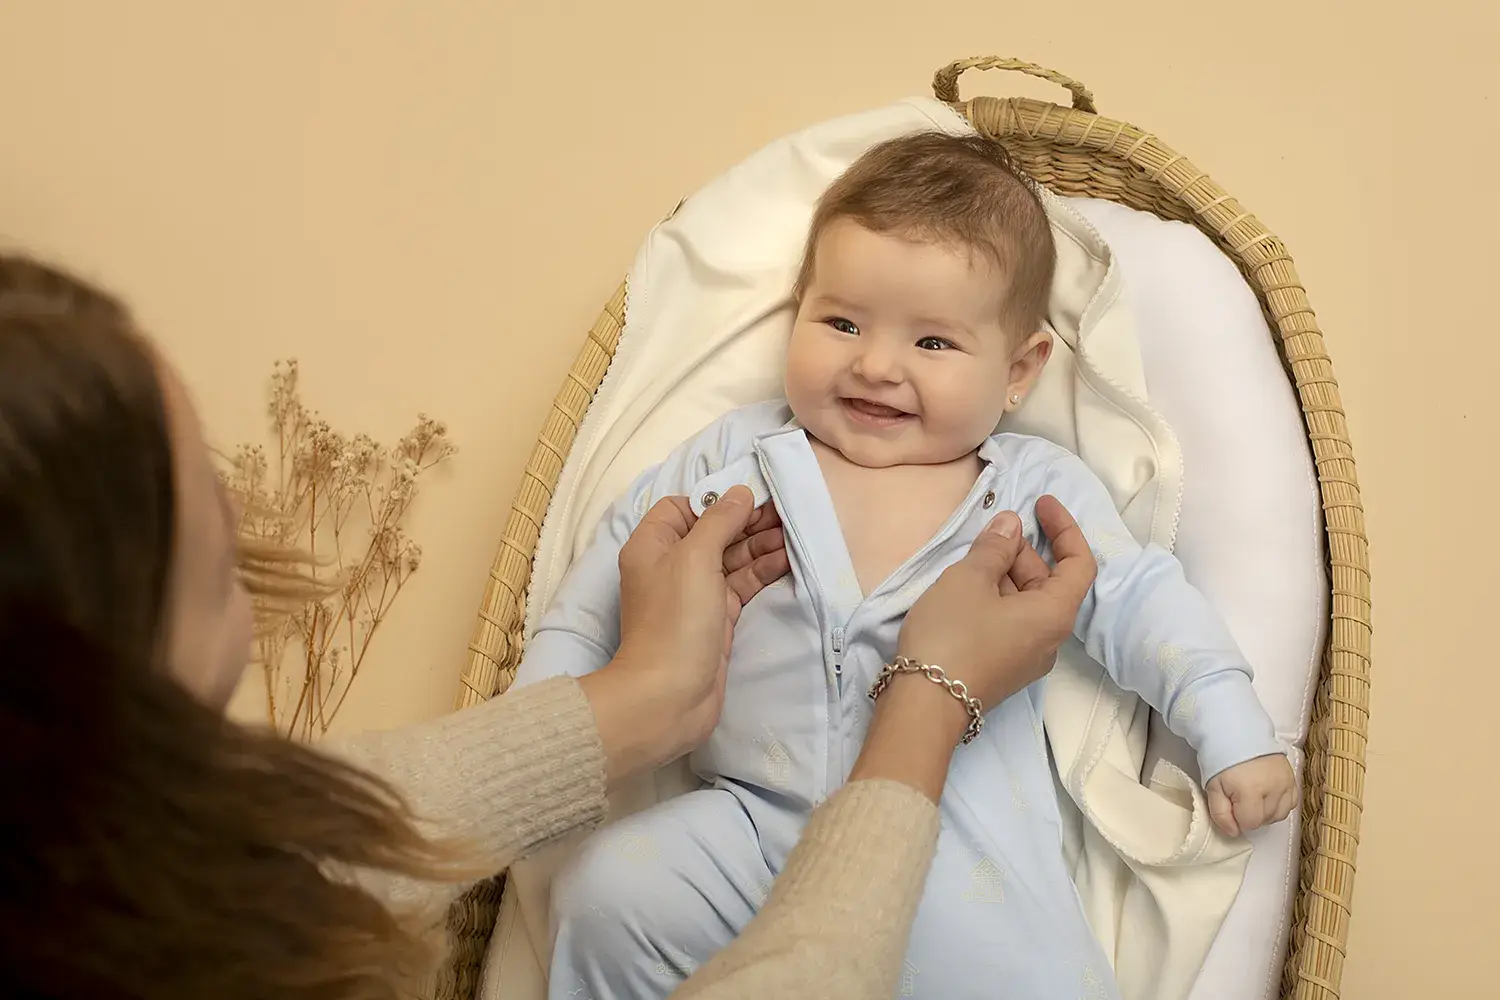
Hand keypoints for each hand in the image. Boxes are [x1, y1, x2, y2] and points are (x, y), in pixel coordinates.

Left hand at [580, 486, 787, 781]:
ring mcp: (694, 594)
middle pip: (711, 532)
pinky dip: (762, 571)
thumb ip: (718, 522)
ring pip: (730, 558)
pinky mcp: (715, 619)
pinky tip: (786, 559)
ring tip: (792, 533)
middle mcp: (670, 566)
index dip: (713, 500)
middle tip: (783, 512)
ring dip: (759, 545)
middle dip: (745, 521)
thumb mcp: (694, 559)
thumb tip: (740, 493)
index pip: (681, 507)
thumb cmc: (675, 621)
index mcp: (652, 546)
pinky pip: (740, 585)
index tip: (748, 498)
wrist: (668, 697)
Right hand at [897, 495, 1095, 709]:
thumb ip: (994, 547)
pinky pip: (1012, 623)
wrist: (924, 705)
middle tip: (990, 534)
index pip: (1079, 564)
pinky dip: (998, 598)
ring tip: (972, 560)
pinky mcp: (1004, 668)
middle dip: (1025, 552)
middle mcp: (1050, 639)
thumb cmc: (952, 635)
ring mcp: (1027, 658)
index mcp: (1054, 615)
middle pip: (1050, 583)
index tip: (1041, 504)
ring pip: (1027, 603)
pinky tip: (966, 590)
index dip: (1064, 528)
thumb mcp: (969, 579)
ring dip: (1007, 574)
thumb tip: (1012, 525)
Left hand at [1206, 753, 1296, 836]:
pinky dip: (1279, 804)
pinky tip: (1267, 795)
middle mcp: (1273, 788)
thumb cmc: (1220, 760)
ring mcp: (1286, 782)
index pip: (1250, 823)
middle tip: (1239, 799)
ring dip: (1266, 812)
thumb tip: (1233, 832)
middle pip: (1265, 820)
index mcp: (1251, 790)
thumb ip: (1220, 813)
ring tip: (1253, 798)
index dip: (1238, 819)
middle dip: (1250, 815)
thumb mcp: (1212, 787)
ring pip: (1279, 814)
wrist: (1236, 732)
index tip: (1230, 806)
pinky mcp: (1293, 778)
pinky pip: (1291, 802)